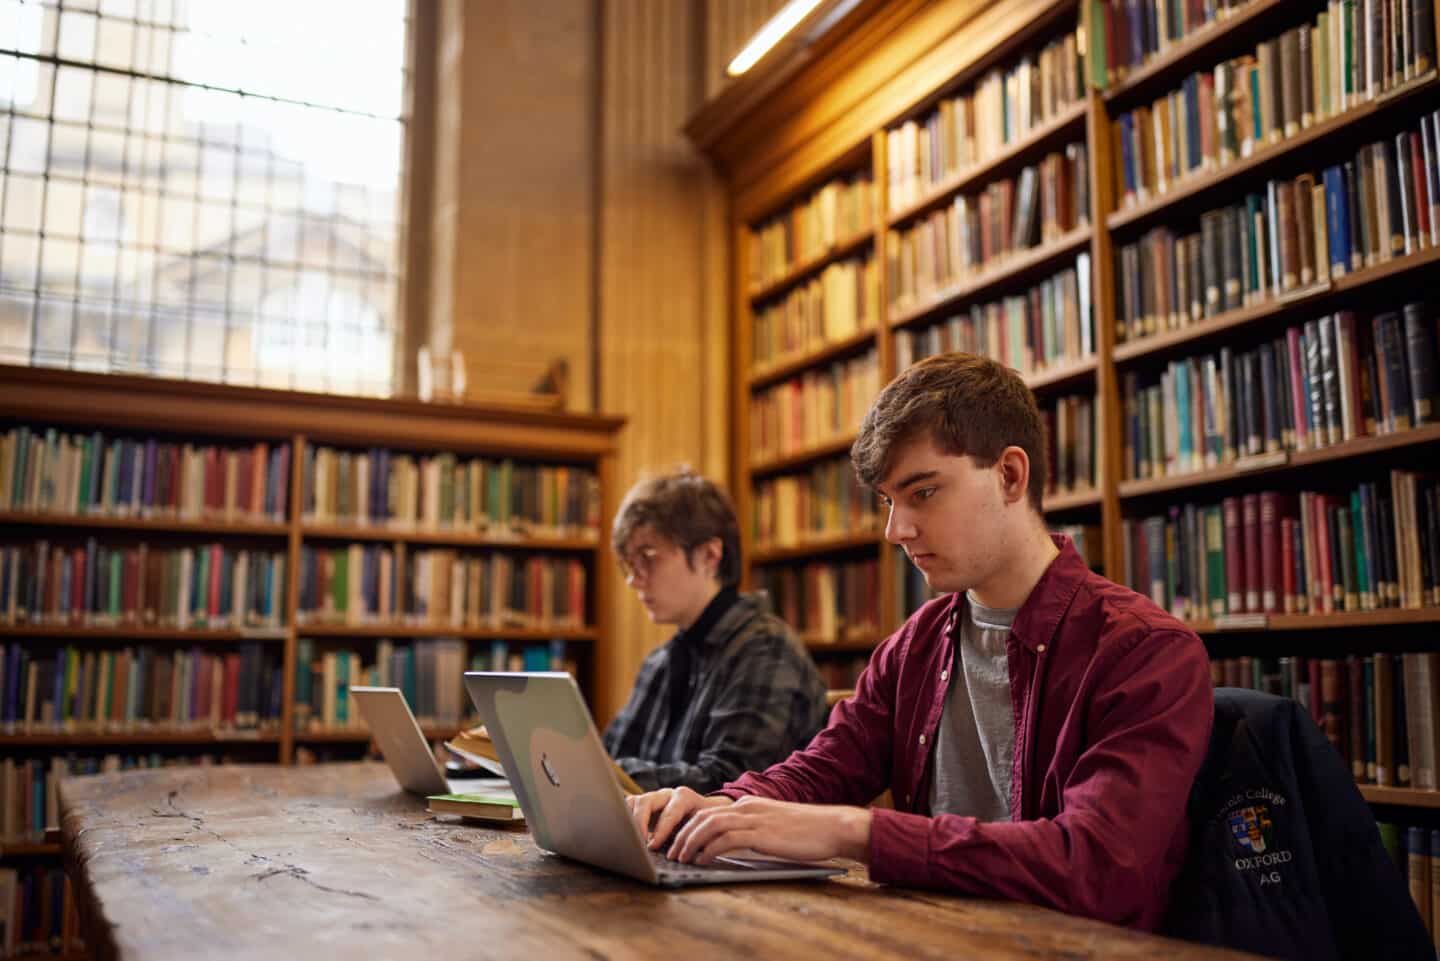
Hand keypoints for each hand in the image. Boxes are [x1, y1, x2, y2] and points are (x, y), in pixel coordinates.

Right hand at [626, 786, 730, 850]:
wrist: (704, 814)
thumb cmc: (703, 824)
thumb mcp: (702, 830)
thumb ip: (693, 839)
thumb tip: (686, 855)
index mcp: (684, 798)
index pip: (669, 813)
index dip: (660, 831)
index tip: (652, 847)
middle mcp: (667, 794)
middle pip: (647, 802)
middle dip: (640, 823)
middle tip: (638, 842)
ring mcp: (654, 797)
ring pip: (635, 802)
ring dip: (630, 820)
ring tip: (628, 838)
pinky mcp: (643, 804)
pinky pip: (629, 806)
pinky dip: (625, 818)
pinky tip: (625, 834)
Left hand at [668, 795, 871, 865]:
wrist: (832, 827)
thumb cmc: (808, 832)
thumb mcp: (774, 827)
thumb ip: (754, 831)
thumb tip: (734, 845)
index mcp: (749, 804)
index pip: (710, 812)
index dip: (689, 827)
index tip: (678, 843)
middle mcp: (748, 807)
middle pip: (703, 816)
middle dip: (683, 835)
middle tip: (672, 853)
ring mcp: (754, 818)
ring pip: (709, 825)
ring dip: (690, 842)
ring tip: (681, 859)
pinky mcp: (761, 833)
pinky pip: (726, 839)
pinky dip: (709, 850)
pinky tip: (702, 861)